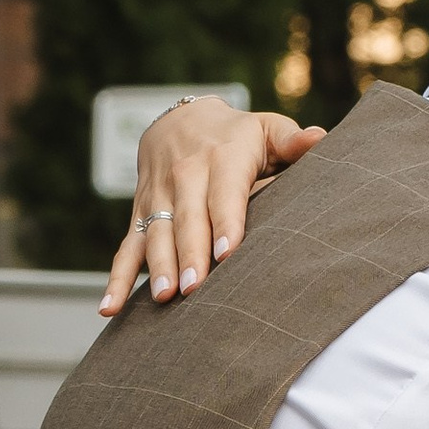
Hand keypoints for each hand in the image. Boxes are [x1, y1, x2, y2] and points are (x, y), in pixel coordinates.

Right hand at [98, 98, 323, 314]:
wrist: (179, 120)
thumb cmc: (237, 136)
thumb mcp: (266, 128)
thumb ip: (291, 140)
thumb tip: (319, 140)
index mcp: (221, 157)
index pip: (223, 193)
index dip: (225, 222)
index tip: (227, 253)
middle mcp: (185, 175)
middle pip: (187, 218)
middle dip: (189, 253)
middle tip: (194, 287)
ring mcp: (159, 197)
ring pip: (156, 234)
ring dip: (157, 266)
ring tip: (164, 296)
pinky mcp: (140, 215)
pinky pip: (126, 248)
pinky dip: (115, 278)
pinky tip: (109, 308)